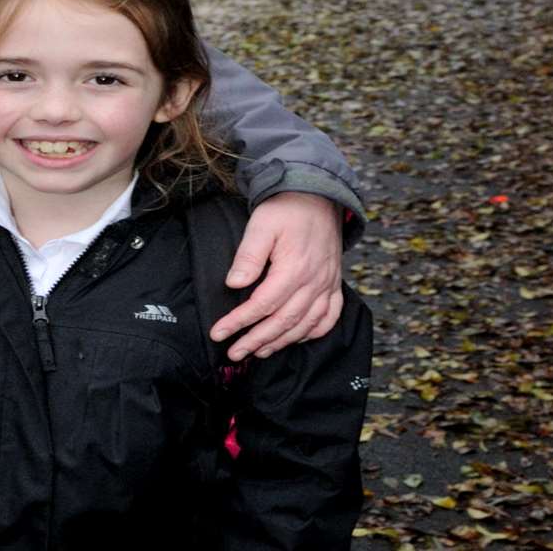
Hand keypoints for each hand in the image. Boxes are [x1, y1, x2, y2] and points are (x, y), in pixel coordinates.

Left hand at [210, 191, 343, 360]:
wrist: (318, 198)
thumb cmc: (286, 210)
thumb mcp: (261, 225)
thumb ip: (248, 255)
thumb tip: (234, 283)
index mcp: (294, 269)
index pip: (262, 305)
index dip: (239, 322)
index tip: (219, 333)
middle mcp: (314, 282)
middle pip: (283, 321)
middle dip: (256, 340)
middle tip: (234, 353)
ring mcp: (327, 285)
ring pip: (305, 324)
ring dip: (281, 342)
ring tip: (258, 352)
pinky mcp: (334, 284)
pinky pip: (329, 317)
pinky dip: (312, 333)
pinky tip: (295, 338)